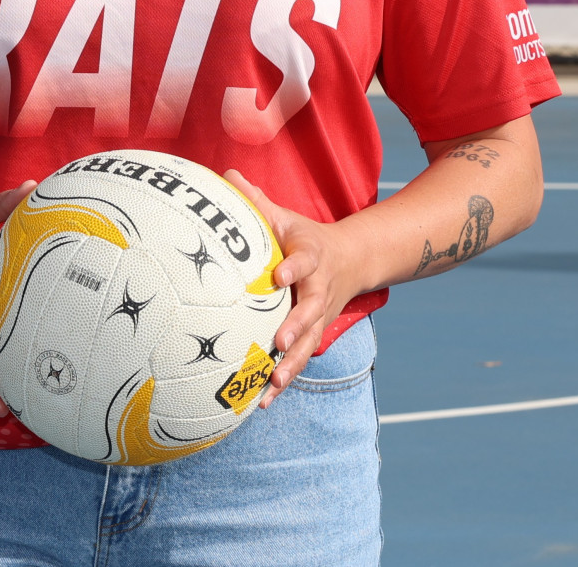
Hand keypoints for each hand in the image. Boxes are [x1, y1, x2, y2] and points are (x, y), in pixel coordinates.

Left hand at [225, 170, 365, 408]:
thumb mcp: (285, 217)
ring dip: (291, 365)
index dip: (295, 267)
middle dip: (297, 327)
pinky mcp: (313, 336)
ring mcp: (318, 317)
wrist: (352, 260)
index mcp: (311, 257)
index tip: (280, 274)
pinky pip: (299, 360)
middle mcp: (318, 290)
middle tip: (278, 341)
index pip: (305, 260)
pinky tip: (262, 404)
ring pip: (308, 344)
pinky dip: (284, 381)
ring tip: (272, 385)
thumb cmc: (304, 238)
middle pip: (311, 310)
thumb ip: (257, 200)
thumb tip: (225, 174)